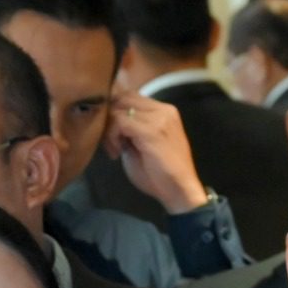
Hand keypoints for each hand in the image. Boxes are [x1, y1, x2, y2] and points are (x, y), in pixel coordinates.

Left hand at [102, 91, 209, 213]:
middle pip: (122, 97)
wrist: (179, 191)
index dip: (113, 112)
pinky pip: (121, 121)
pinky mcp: (153, 130)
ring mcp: (160, 117)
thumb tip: (108, 117)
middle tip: (109, 143)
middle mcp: (163, 109)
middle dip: (108, 118)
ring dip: (109, 129)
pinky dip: (112, 136)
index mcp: (162, 111)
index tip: (110, 136)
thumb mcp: (139, 144)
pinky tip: (116, 153)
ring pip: (119, 107)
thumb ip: (128, 127)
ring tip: (114, 149)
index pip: (129, 96)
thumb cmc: (159, 174)